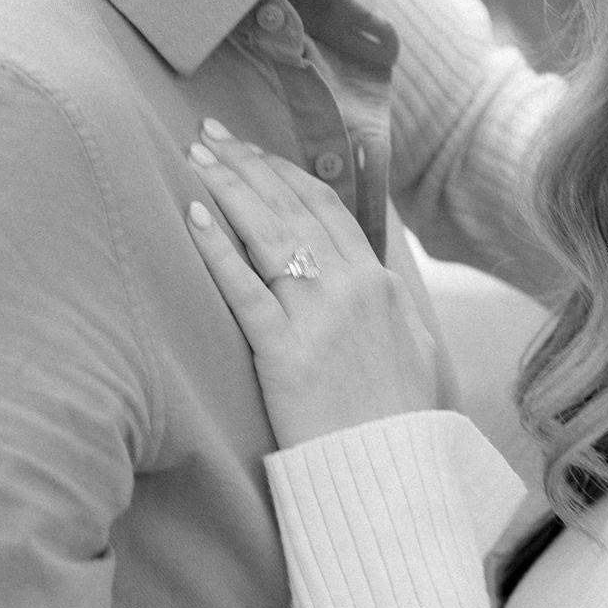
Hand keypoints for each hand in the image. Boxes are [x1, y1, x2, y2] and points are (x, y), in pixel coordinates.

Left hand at [185, 124, 442, 446]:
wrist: (395, 475)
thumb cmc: (402, 422)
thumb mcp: (414, 349)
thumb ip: (389, 305)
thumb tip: (376, 279)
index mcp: (379, 283)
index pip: (326, 206)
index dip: (285, 171)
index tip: (254, 149)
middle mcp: (351, 288)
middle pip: (292, 207)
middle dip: (248, 163)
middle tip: (210, 133)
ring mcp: (318, 318)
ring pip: (268, 233)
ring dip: (229, 187)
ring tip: (195, 156)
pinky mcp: (285, 353)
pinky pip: (244, 289)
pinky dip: (218, 248)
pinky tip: (193, 216)